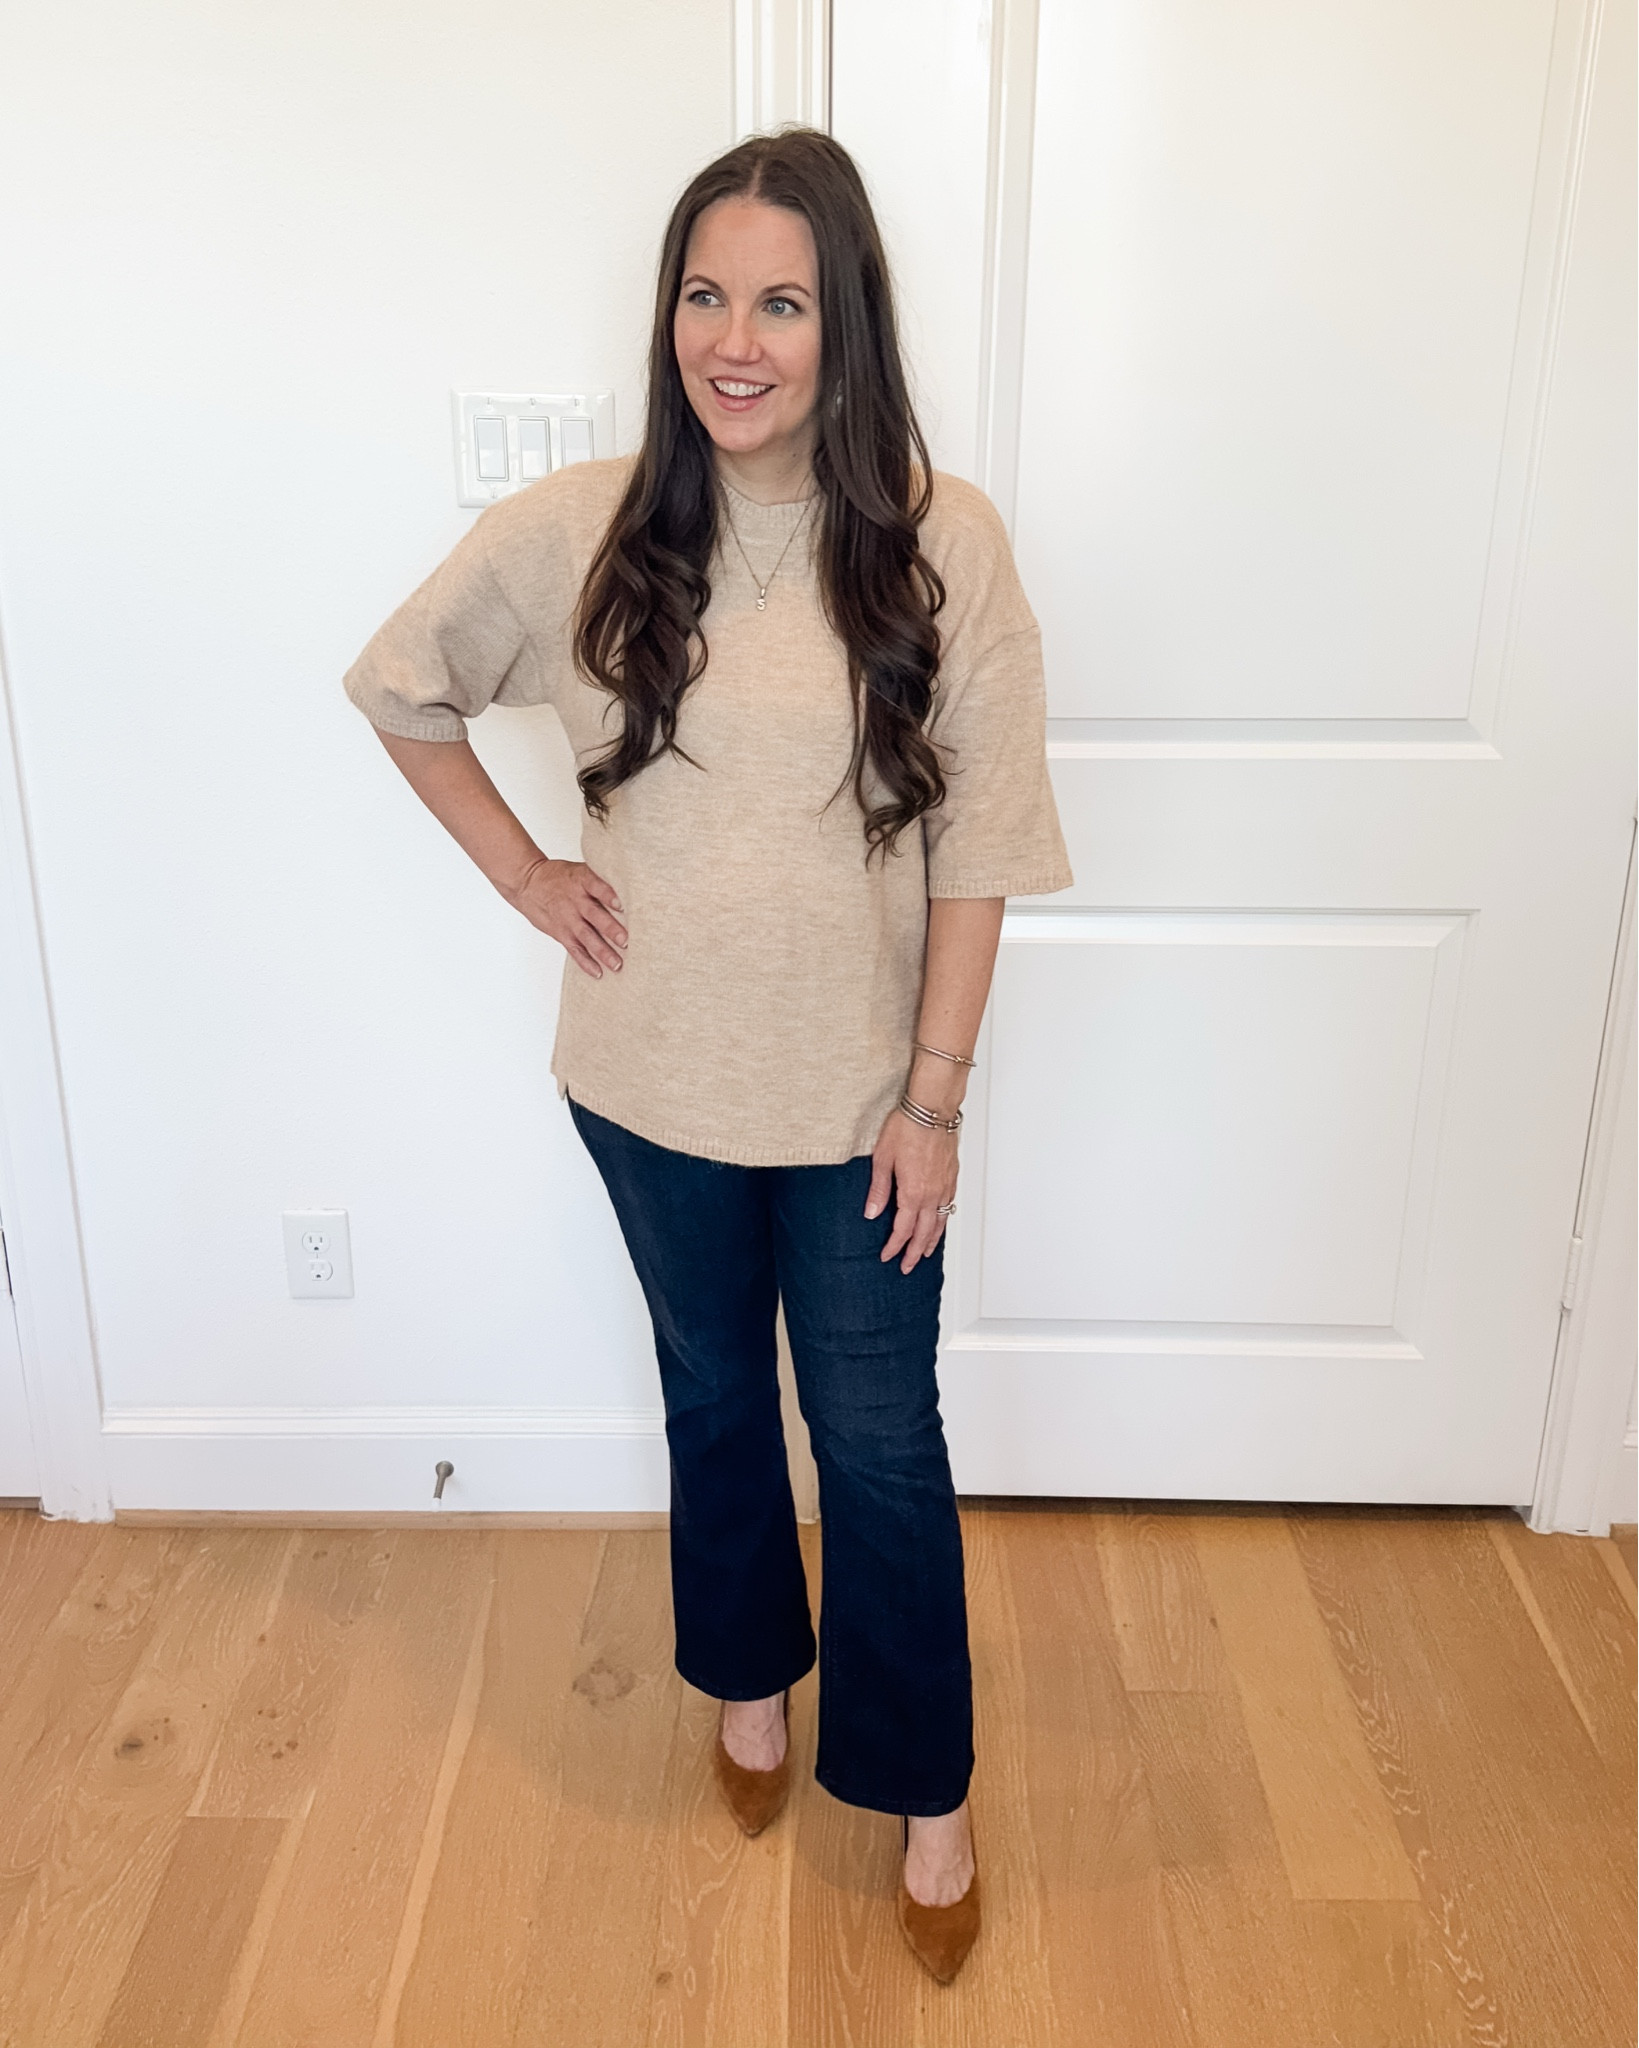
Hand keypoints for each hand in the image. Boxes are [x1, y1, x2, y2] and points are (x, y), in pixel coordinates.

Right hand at [507, 857, 626, 977]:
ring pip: (586, 936)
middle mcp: (575, 900)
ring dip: (602, 951)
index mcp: (581, 881)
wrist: (527, 883)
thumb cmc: (559, 876)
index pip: (596, 886)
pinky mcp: (561, 933)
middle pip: (594, 915)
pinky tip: (598, 972)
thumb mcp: (578, 870)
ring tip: (617, 964)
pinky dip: (586, 962)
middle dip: (610, 929)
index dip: (608, 895)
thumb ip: (600, 879)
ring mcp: (567, 918)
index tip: (621, 904)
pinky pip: (574, 949)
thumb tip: (631, 886)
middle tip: (625, 941)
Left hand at [865, 1110, 957, 1273]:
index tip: (887, 1256)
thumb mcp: (882, 1159)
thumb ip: (878, 1190)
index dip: (894, 1246)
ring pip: (940, 1223)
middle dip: (915, 1253)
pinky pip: (949, 1207)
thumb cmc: (906, 1128)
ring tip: (926, 1254)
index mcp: (913, 1193)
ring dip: (931, 1241)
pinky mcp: (952, 1177)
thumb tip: (872, 1214)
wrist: (932, 1109)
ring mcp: (945, 1187)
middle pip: (924, 1234)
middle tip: (907, 1267)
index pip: (903, 1230)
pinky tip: (939, 1223)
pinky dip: (943, 1222)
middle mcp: (932, 1194)